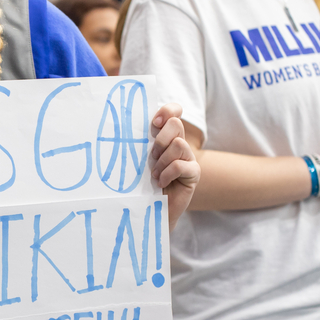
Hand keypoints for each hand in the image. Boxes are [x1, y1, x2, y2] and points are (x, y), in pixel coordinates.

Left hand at [150, 103, 198, 227]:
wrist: (151, 209)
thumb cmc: (142, 183)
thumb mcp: (139, 160)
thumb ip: (140, 143)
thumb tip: (125, 126)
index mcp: (166, 137)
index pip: (174, 112)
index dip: (167, 110)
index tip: (154, 122)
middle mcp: (179, 144)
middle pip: (176, 124)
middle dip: (160, 139)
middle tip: (151, 156)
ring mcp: (189, 158)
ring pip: (178, 144)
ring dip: (162, 160)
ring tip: (155, 174)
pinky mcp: (194, 173)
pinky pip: (181, 165)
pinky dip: (167, 174)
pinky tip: (161, 183)